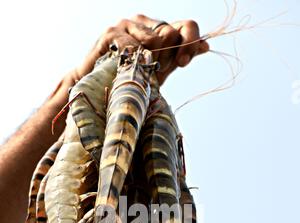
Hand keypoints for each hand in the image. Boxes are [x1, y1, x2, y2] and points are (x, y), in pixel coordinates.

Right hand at [72, 14, 208, 84]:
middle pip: (171, 32)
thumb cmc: (131, 80)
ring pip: (152, 38)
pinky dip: (131, 58)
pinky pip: (130, 43)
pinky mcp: (111, 33)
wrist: (100, 88)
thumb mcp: (161, 70)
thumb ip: (180, 57)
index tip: (183, 63)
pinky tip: (125, 66)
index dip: (190, 42)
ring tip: (137, 71)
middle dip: (167, 57)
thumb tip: (206, 45)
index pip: (187, 26)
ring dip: (148, 60)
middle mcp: (146, 23)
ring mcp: (127, 25)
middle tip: (154, 71)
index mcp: (161, 30)